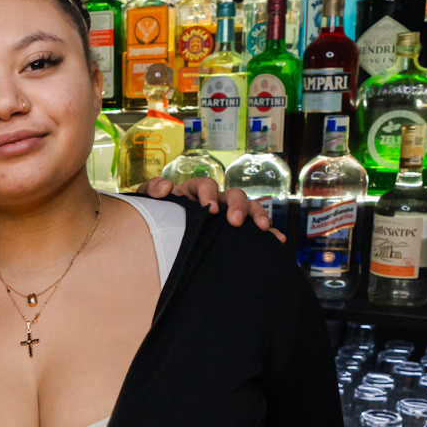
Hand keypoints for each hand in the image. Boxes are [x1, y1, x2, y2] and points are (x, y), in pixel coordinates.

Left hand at [143, 176, 285, 241]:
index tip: (209, 209)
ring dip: (258, 215)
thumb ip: (153, 190)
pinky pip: (254, 231)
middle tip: (235, 222)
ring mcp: (226, 216)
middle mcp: (215, 201)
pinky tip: (278, 241)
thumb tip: (166, 188)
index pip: (205, 185)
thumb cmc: (156, 215)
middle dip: (237, 206)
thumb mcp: (149, 202)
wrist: (156, 236)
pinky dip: (269, 234)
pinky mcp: (234, 233)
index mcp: (194, 191)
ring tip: (263, 229)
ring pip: (249, 208)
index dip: (208, 194)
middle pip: (233, 195)